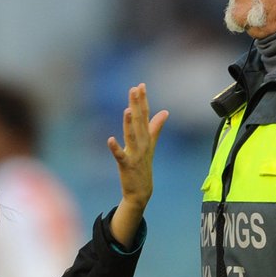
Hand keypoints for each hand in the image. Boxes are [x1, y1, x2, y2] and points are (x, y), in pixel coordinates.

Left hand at [107, 83, 167, 247]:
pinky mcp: (126, 165)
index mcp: (146, 138)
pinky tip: (110, 139)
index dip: (143, 101)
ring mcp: (135, 155)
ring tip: (127, 109)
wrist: (142, 191)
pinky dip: (115, 148)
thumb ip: (156, 127)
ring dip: (130, 124)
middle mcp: (142, 144)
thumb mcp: (150, 145)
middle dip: (137, 105)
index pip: (145, 116)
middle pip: (140, 122)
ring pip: (132, 136)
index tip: (140, 85)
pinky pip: (120, 156)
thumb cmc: (144, 166)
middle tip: (134, 89)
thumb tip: (165, 111)